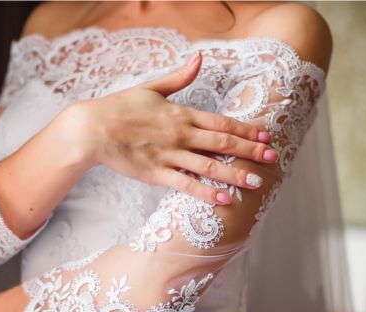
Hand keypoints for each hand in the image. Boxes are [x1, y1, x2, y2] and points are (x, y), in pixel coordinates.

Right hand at [51, 51, 277, 204]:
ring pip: (209, 166)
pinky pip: (186, 184)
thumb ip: (179, 77)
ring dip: (235, 174)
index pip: (222, 122)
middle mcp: (180, 134)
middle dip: (250, 151)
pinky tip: (225, 199)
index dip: (246, 129)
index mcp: (181, 113)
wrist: (92, 129)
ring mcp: (169, 155)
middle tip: (273, 159)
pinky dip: (206, 192)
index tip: (266, 135)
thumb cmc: (119, 107)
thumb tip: (199, 58)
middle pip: (222, 143)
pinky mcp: (156, 174)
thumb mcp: (151, 88)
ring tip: (257, 184)